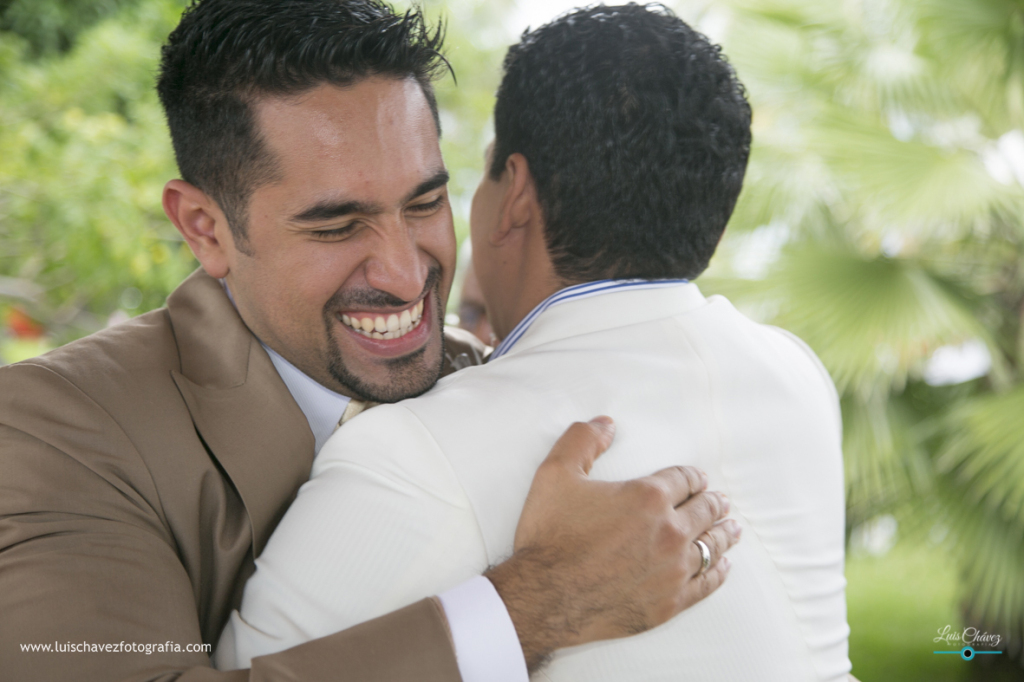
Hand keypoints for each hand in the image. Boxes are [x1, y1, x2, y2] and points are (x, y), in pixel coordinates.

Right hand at [485, 416, 738, 670]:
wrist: (543, 597)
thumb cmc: (549, 536)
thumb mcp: (555, 473)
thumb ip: (582, 440)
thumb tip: (605, 423)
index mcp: (648, 496)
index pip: (684, 479)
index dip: (693, 476)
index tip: (699, 479)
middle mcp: (670, 531)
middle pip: (705, 510)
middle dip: (713, 502)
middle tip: (721, 501)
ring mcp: (674, 569)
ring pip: (711, 545)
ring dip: (724, 533)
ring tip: (732, 528)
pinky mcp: (670, 602)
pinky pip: (706, 582)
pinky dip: (717, 571)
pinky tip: (722, 566)